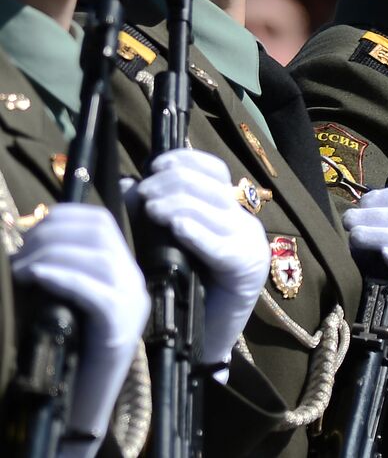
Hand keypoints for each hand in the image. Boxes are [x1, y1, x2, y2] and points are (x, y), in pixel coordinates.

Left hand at [12, 205, 149, 441]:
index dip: (64, 216)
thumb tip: (30, 241)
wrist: (81, 405)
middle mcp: (134, 282)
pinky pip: (96, 292)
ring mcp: (131, 305)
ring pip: (99, 258)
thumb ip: (62, 271)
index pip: (102, 221)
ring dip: (50, 255)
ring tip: (21, 271)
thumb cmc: (65, 351)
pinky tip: (36, 278)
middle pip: (100, 233)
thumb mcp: (65, 301)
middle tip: (18, 256)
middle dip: (51, 234)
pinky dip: (63, 278)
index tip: (30, 229)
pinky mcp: (119, 330)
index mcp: (125, 270)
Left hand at [137, 150, 268, 365]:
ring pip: (213, 208)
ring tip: (151, 210)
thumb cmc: (181, 291)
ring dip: (178, 204)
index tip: (153, 165)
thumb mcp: (164, 245)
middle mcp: (242, 220)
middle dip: (172, 183)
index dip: (185, 160)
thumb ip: (153, 215)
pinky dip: (197, 232)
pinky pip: (221, 244)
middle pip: (210, 185)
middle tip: (144, 194)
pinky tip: (176, 228)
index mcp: (226, 210)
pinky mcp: (247, 267)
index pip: (213, 169)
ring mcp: (248, 243)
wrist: (204, 341)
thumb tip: (129, 184)